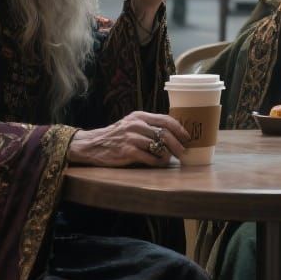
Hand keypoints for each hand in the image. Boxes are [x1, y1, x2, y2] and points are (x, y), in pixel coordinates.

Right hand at [68, 111, 189, 166]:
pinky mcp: (127, 151)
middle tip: (184, 152)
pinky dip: (158, 162)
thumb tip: (172, 133)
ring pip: (159, 146)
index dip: (179, 128)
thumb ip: (148, 126)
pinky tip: (160, 163)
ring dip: (168, 154)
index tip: (187, 137)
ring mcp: (131, 138)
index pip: (165, 119)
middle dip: (178, 144)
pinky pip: (149, 157)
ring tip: (172, 159)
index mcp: (140, 116)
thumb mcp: (131, 124)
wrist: (93, 145)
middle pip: (165, 133)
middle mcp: (136, 124)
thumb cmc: (116, 136)